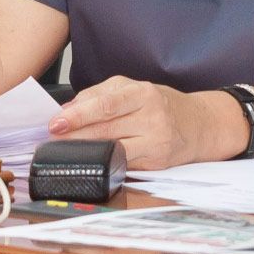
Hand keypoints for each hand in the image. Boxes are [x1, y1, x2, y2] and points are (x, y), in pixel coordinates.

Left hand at [47, 76, 249, 169]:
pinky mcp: (157, 163)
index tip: (56, 122)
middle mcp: (152, 118)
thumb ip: (100, 95)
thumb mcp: (134, 89)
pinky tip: (90, 160)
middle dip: (75, 135)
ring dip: (86, 151)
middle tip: (52, 139)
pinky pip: (124, 163)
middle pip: (106, 129)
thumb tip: (68, 109)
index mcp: (143, 94)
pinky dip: (104, 161)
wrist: (201, 125)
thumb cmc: (161, 105)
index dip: (78, 115)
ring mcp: (156, 143)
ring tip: (65, 150)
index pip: (105, 104)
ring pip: (113, 149)